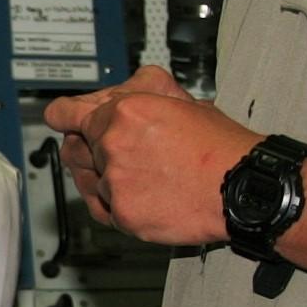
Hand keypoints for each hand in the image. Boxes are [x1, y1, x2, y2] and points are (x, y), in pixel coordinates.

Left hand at [40, 72, 254, 254]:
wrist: (242, 188)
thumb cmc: (220, 148)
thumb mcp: (182, 99)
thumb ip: (138, 92)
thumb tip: (110, 95)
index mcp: (125, 110)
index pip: (66, 112)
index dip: (66, 117)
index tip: (64, 122)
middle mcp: (113, 144)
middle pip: (74, 148)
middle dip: (89, 149)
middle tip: (119, 154)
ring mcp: (115, 181)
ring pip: (88, 180)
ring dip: (104, 177)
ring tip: (141, 176)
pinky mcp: (122, 214)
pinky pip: (103, 209)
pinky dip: (117, 204)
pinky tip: (141, 195)